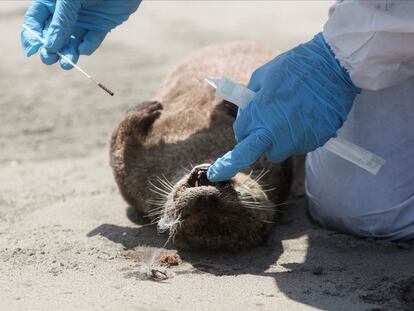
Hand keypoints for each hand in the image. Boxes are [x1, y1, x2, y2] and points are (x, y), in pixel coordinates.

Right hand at [21, 0, 140, 69]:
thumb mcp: (69, 0)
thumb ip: (60, 22)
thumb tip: (50, 46)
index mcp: (52, 2)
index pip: (36, 20)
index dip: (32, 35)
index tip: (32, 50)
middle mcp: (67, 12)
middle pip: (53, 35)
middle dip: (50, 49)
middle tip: (49, 59)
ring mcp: (84, 19)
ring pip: (73, 41)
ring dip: (68, 53)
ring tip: (68, 64)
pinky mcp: (102, 25)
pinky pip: (92, 40)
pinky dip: (88, 46)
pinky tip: (84, 49)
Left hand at [207, 33, 360, 181]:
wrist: (332, 65)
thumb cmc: (293, 67)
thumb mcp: (261, 77)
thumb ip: (249, 100)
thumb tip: (246, 113)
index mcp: (259, 120)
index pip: (240, 147)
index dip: (237, 143)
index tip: (217, 172)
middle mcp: (278, 135)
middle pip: (263, 150)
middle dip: (263, 138)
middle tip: (272, 117)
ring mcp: (299, 140)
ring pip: (285, 146)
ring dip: (284, 134)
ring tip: (294, 109)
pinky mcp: (316, 140)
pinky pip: (303, 142)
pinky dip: (303, 131)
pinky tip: (308, 111)